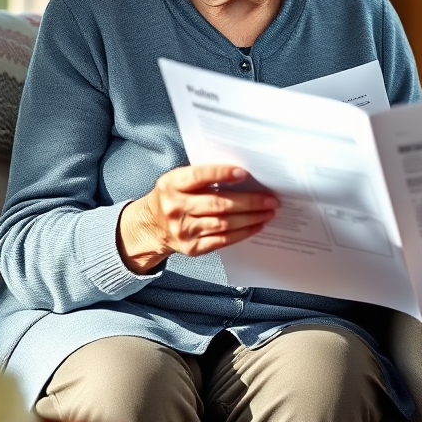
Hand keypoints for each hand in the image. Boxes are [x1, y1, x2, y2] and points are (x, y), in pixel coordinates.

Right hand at [117, 164, 278, 272]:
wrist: (150, 227)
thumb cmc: (173, 197)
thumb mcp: (178, 181)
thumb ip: (203, 176)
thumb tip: (243, 175)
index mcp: (172, 184)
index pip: (199, 176)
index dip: (222, 174)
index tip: (244, 173)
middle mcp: (176, 207)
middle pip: (218, 204)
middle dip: (249, 202)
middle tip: (271, 199)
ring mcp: (183, 230)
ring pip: (224, 224)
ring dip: (251, 218)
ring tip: (269, 212)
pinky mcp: (191, 247)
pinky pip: (222, 240)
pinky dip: (242, 233)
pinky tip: (256, 226)